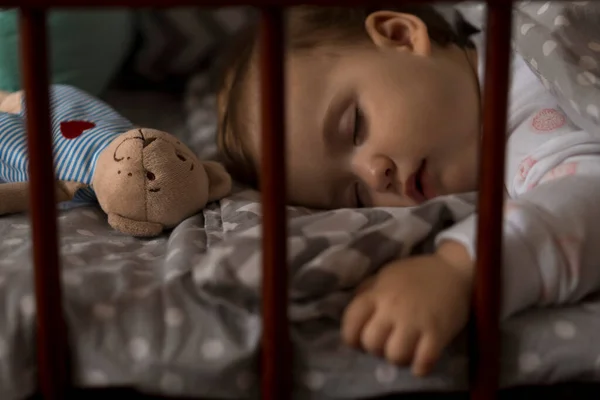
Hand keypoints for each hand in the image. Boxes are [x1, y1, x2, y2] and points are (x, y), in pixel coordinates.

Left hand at [341, 242, 473, 375]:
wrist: (453, 269)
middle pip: (371, 343)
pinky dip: (419, 368)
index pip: (350, 322)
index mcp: (377, 293)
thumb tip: (354, 318)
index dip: (351, 337)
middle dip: (375, 349)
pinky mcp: (438, 333)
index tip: (359, 339)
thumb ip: (368, 293)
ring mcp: (416, 321)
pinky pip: (423, 362)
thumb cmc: (415, 274)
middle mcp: (393, 308)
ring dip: (398, 359)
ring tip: (405, 351)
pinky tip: (420, 361)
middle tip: (386, 343)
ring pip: (395, 356)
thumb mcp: (385, 276)